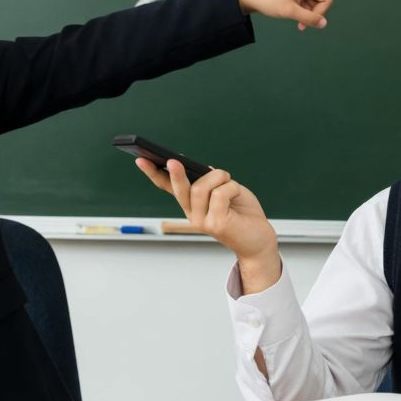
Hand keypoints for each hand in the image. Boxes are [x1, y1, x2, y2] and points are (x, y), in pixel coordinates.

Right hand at [133, 158, 281, 292]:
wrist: (260, 240)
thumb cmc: (244, 214)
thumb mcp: (227, 191)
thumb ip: (213, 182)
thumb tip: (205, 170)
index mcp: (192, 204)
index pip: (168, 188)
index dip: (154, 173)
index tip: (140, 160)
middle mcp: (193, 214)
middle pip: (180, 189)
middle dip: (177, 173)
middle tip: (173, 161)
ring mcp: (203, 221)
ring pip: (203, 187)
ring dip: (221, 177)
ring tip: (231, 183)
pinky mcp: (216, 224)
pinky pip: (220, 193)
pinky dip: (233, 188)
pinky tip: (238, 196)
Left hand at [236, 0, 367, 31]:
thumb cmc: (269, 0)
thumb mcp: (289, 12)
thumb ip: (308, 19)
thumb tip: (324, 25)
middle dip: (320, 13)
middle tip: (306, 23)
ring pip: (318, 5)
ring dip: (312, 16)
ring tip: (299, 25)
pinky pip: (310, 6)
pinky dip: (307, 15)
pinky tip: (299, 24)